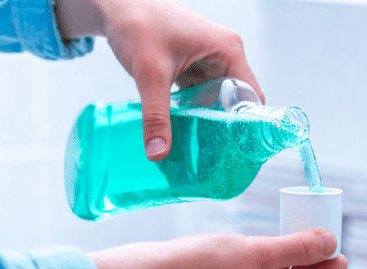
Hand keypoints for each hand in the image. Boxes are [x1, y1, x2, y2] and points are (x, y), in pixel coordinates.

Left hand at [55, 0, 264, 160]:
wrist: (114, 3)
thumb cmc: (137, 23)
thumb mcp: (150, 74)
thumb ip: (156, 116)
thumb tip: (158, 153)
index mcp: (228, 50)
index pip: (252, 95)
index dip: (248, 123)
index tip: (239, 150)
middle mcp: (224, 54)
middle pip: (237, 100)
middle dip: (227, 126)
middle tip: (218, 156)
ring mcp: (209, 60)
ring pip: (218, 99)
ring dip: (210, 119)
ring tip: (204, 148)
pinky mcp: (194, 65)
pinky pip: (202, 94)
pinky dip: (196, 110)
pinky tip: (188, 129)